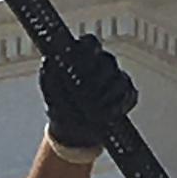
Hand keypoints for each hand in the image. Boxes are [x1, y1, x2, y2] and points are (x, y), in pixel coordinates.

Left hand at [40, 34, 137, 152]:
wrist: (75, 134)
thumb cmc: (63, 110)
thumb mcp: (51, 97)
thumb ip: (48, 79)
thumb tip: (48, 61)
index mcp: (83, 59)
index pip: (90, 43)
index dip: (88, 49)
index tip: (81, 61)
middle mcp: (102, 65)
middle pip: (107, 61)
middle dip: (96, 79)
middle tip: (84, 96)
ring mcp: (117, 80)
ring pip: (119, 79)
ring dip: (106, 96)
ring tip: (93, 111)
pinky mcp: (128, 95)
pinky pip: (129, 96)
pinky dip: (117, 107)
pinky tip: (107, 115)